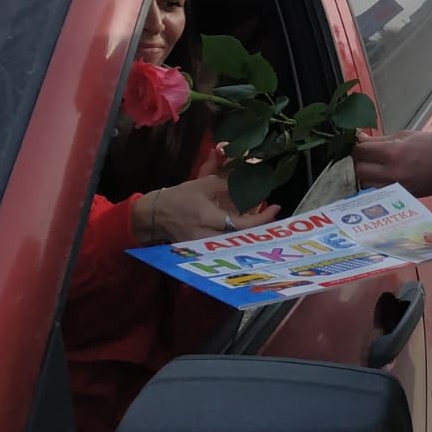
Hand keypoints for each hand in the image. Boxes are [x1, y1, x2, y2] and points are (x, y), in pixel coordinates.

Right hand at [132, 174, 280, 243]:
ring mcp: (204, 247)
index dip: (261, 218)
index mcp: (207, 218)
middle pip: (241, 239)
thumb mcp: (203, 184)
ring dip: (250, 234)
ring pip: (235, 244)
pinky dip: (238, 237)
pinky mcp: (202, 251)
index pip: (241, 224)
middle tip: (273, 216)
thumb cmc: (179, 197)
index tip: (276, 207)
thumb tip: (248, 180)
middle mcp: (207, 237)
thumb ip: (226, 184)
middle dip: (260, 229)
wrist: (155, 215)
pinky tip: (247, 230)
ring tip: (264, 221)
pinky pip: (225, 246)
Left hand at [353, 130, 431, 196]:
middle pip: (359, 170)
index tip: (360, 144)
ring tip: (373, 166)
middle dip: (359, 161)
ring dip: (365, 174)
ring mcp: (393, 187)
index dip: (358, 146)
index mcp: (392, 153)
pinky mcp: (398, 195)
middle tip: (365, 155)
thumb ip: (379, 140)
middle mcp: (390, 173)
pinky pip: (377, 190)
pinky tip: (381, 175)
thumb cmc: (428, 145)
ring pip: (365, 183)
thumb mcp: (403, 136)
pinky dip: (375, 182)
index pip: (361, 151)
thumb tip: (359, 139)